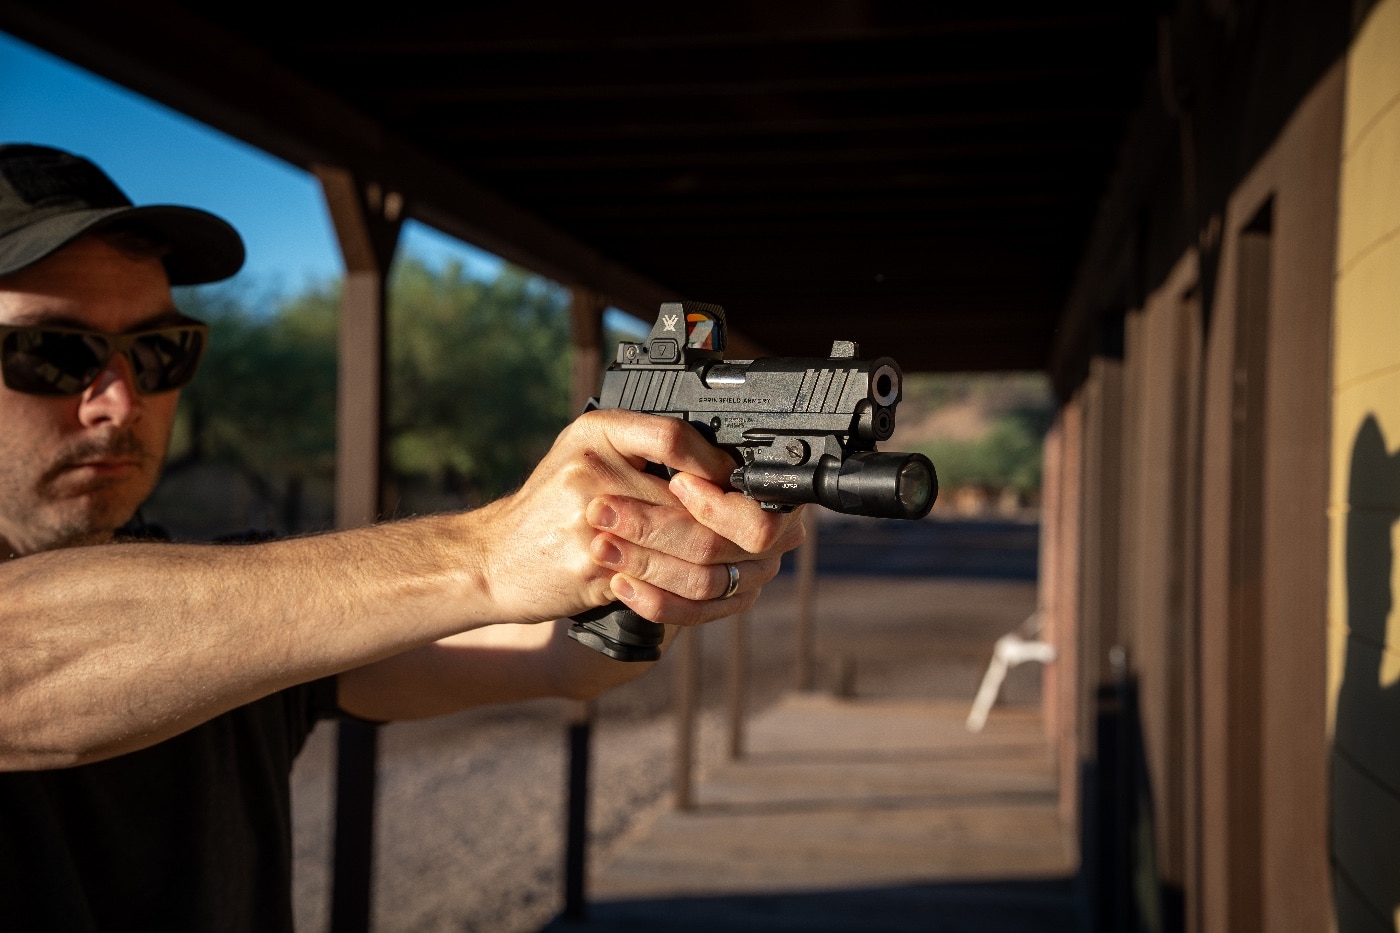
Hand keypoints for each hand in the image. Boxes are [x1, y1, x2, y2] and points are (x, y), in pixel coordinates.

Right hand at [474, 409, 804, 625]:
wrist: (488, 559)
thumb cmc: (549, 507)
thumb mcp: (591, 453)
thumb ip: (647, 448)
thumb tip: (726, 466)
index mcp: (597, 432)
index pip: (675, 437)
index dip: (716, 465)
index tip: (736, 482)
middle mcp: (592, 469)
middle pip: (694, 501)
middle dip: (738, 524)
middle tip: (768, 534)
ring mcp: (590, 522)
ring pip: (688, 547)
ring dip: (724, 562)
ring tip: (744, 563)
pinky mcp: (592, 570)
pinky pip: (663, 584)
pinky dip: (691, 593)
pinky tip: (705, 589)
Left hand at [586, 469, 803, 625]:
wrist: (631, 509)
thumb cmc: (657, 463)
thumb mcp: (660, 442)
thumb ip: (679, 448)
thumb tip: (677, 464)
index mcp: (771, 494)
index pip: (757, 519)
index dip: (714, 507)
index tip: (673, 483)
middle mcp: (777, 538)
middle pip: (716, 547)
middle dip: (656, 529)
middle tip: (602, 510)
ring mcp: (753, 575)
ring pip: (702, 583)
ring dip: (644, 563)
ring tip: (600, 544)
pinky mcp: (727, 603)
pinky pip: (694, 613)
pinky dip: (654, 600)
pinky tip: (619, 582)